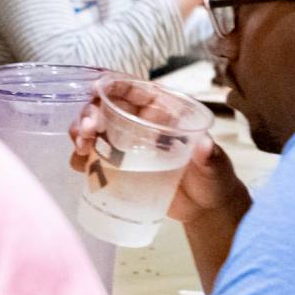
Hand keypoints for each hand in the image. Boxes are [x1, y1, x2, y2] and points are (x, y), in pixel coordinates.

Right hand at [70, 78, 248, 224]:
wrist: (205, 210)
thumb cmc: (213, 180)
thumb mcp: (216, 166)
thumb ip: (211, 156)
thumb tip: (205, 146)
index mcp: (164, 111)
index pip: (135, 90)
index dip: (114, 85)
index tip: (96, 88)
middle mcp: (141, 123)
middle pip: (107, 108)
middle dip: (89, 113)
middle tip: (86, 132)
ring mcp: (126, 145)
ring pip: (94, 129)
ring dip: (80, 133)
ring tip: (80, 149)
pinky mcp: (117, 168)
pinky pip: (92, 157)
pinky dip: (80, 157)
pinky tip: (79, 164)